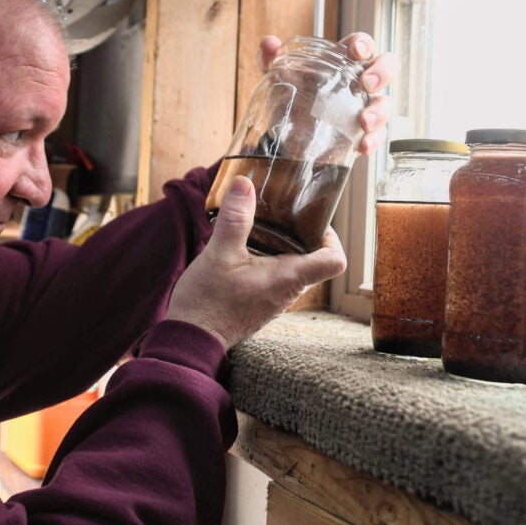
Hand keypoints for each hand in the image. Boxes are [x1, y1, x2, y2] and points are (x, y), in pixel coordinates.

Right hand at [166, 176, 346, 348]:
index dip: (332, 238)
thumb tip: (244, 185)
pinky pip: (275, 280)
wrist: (191, 339)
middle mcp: (288, 293)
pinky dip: (267, 263)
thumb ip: (234, 218)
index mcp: (289, 278)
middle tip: (282, 216)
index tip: (313, 222)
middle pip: (315, 261)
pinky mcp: (259, 305)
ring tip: (260, 229)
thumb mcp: (219, 253)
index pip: (335, 261)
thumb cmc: (207, 302)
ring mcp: (274, 302)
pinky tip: (244, 252)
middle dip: (302, 236)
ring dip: (282, 249)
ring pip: (293, 271)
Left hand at [259, 32, 397, 154]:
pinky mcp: (363, 133)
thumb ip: (271, 58)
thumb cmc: (292, 95)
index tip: (357, 51)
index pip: (362, 45)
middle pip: (387, 68)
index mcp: (343, 61)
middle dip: (382, 72)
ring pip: (386, 104)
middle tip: (367, 83)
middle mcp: (359, 82)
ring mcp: (365, 108)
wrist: (287, 134)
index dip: (364, 44)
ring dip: (380, 112)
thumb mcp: (278, 76)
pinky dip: (374, 140)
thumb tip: (270, 43)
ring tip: (364, 121)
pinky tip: (363, 146)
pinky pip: (378, 135)